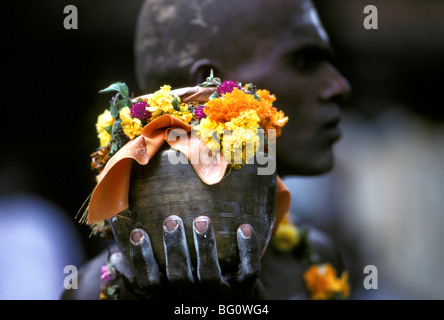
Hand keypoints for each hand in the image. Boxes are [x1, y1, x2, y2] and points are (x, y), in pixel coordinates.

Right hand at [111, 215, 263, 299]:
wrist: (232, 307)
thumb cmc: (193, 291)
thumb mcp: (166, 287)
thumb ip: (141, 274)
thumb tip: (113, 256)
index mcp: (171, 294)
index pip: (150, 282)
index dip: (141, 259)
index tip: (137, 232)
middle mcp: (193, 297)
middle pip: (178, 277)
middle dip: (174, 249)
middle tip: (172, 220)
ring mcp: (220, 296)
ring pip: (209, 275)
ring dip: (204, 247)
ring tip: (201, 220)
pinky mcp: (245, 290)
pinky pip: (249, 272)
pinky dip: (247, 251)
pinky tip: (244, 227)